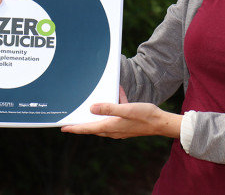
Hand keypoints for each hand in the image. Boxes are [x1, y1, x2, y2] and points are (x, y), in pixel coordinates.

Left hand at [61, 87, 181, 138]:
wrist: (161, 123)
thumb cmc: (145, 116)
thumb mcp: (126, 109)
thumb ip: (109, 108)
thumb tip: (92, 108)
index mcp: (110, 126)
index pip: (88, 128)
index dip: (75, 128)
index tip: (63, 128)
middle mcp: (113, 129)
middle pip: (93, 127)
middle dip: (82, 124)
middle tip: (71, 121)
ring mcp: (120, 127)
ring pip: (103, 121)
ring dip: (98, 113)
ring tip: (93, 105)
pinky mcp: (127, 123)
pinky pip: (116, 115)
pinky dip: (114, 106)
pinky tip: (118, 94)